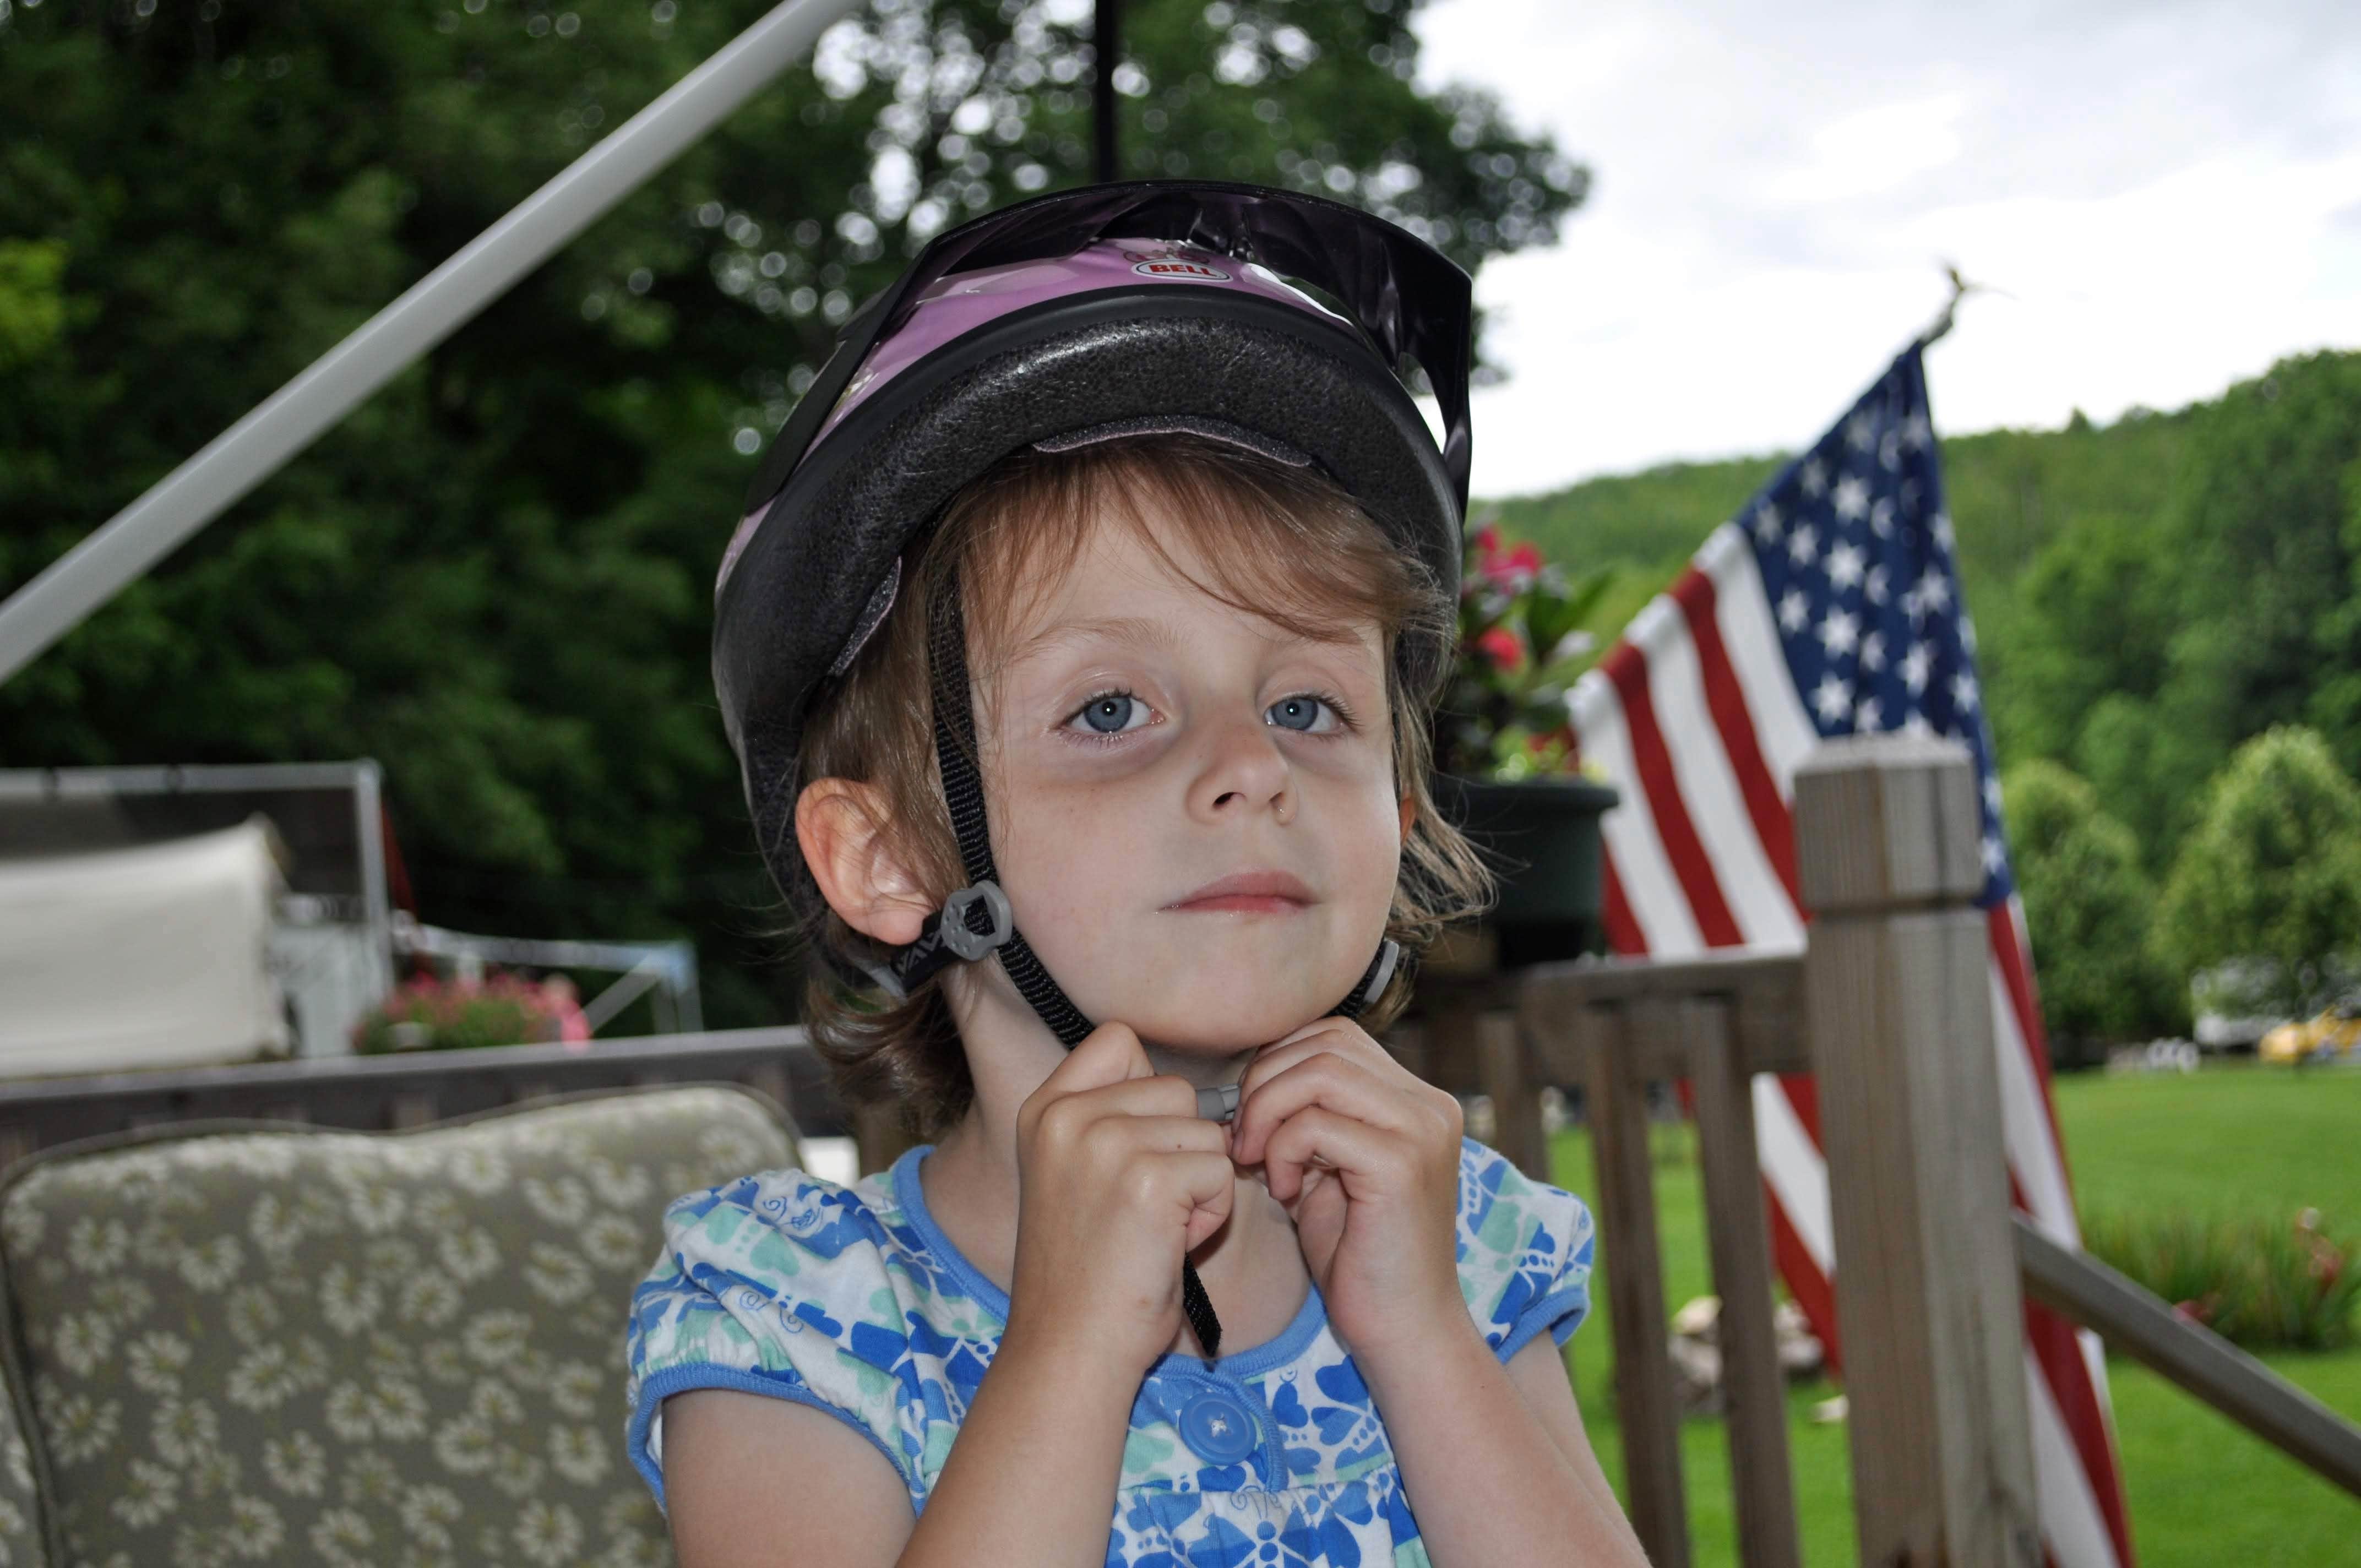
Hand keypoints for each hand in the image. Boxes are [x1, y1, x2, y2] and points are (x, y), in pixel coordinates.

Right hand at [1007, 1022, 1236, 1376]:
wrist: (1070, 1347)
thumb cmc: (1087, 1273)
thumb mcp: (1077, 1174)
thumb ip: (1115, 1120)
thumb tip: (1197, 1093)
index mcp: (1044, 1109)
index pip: (1120, 1040)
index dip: (1149, 1091)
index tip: (1137, 1150)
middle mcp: (1068, 1115)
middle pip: (1177, 1090)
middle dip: (1182, 1149)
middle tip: (1145, 1208)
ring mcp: (1106, 1142)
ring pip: (1206, 1130)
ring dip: (1200, 1184)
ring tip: (1156, 1229)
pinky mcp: (1148, 1178)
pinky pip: (1220, 1172)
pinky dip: (1210, 1215)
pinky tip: (1170, 1245)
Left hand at [1228, 1018, 1466, 1362]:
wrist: (1403, 1330)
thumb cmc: (1357, 1257)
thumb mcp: (1325, 1170)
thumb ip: (1303, 1119)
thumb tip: (1247, 1080)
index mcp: (1415, 1099)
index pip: (1333, 1036)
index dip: (1278, 1064)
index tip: (1251, 1118)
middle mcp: (1429, 1104)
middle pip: (1324, 1042)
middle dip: (1265, 1083)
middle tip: (1244, 1140)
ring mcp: (1421, 1130)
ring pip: (1320, 1071)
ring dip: (1268, 1111)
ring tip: (1257, 1161)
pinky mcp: (1403, 1164)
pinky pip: (1317, 1124)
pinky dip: (1283, 1149)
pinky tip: (1284, 1190)